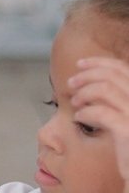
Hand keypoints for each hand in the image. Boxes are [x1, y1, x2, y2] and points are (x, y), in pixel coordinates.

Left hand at [69, 57, 128, 178]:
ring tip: (75, 102)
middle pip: (113, 75)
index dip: (100, 63)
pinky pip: (101, 113)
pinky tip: (79, 117)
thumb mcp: (126, 116)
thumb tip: (91, 83)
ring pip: (105, 90)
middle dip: (87, 75)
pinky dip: (86, 112)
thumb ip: (116, 100)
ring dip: (84, 92)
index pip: (123, 68)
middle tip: (70, 83)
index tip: (80, 64)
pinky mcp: (128, 130)